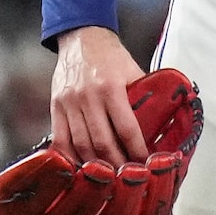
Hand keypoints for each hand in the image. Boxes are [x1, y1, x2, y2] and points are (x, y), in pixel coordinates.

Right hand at [49, 27, 148, 165]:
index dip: (136, 149)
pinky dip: (70, 156)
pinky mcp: (55, 106)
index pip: (126, 128)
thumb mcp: (132, 71)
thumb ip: (142, 96)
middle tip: (128, 177)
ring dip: (95, 164)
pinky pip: (60, 138)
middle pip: (102, 142)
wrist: (81, 38)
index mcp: (111, 87)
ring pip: (81, 144)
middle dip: (117, 163)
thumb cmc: (110, 56)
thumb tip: (160, 121)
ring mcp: (69, 103)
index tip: (145, 162)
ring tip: (108, 176)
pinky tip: (80, 166)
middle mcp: (87, 97)